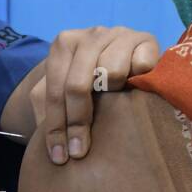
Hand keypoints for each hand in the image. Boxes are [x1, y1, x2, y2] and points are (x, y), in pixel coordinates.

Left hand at [35, 25, 158, 163]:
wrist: (126, 56)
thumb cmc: (88, 79)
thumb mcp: (60, 89)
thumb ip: (46, 105)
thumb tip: (47, 137)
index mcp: (63, 44)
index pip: (55, 90)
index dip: (55, 126)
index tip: (58, 157)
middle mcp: (90, 35)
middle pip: (78, 85)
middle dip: (77, 122)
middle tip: (79, 151)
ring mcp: (119, 34)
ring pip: (111, 73)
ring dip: (111, 94)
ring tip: (112, 104)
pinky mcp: (146, 39)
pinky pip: (141, 65)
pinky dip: (138, 78)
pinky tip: (135, 87)